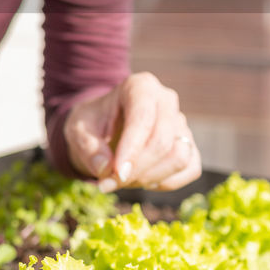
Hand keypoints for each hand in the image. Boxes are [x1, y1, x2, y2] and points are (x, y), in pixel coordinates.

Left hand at [64, 72, 201, 192]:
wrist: (103, 129)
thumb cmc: (92, 125)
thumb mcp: (78, 132)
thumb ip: (88, 149)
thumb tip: (106, 169)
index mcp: (140, 86)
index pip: (143, 118)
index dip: (132, 150)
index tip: (116, 174)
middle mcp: (166, 100)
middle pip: (163, 141)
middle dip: (137, 169)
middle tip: (109, 183)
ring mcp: (181, 123)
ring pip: (179, 157)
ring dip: (150, 177)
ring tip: (123, 179)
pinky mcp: (190, 145)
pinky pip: (190, 169)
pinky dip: (166, 182)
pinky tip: (143, 180)